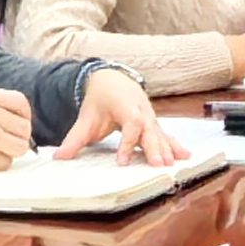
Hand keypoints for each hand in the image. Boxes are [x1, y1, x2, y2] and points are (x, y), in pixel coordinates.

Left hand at [60, 68, 180, 163]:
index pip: (130, 124)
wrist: (113, 80)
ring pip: (160, 133)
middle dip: (154, 147)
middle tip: (157, 166)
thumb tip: (58, 157)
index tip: (122, 161)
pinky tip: (186, 156)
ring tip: (171, 165)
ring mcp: (150, 117)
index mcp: (125, 106)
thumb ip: (74, 139)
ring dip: (166, 149)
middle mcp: (141, 111)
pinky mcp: (154, 123)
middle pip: (150, 129)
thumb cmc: (101, 99)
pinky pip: (166, 134)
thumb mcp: (86, 118)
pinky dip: (175, 145)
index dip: (127, 143)